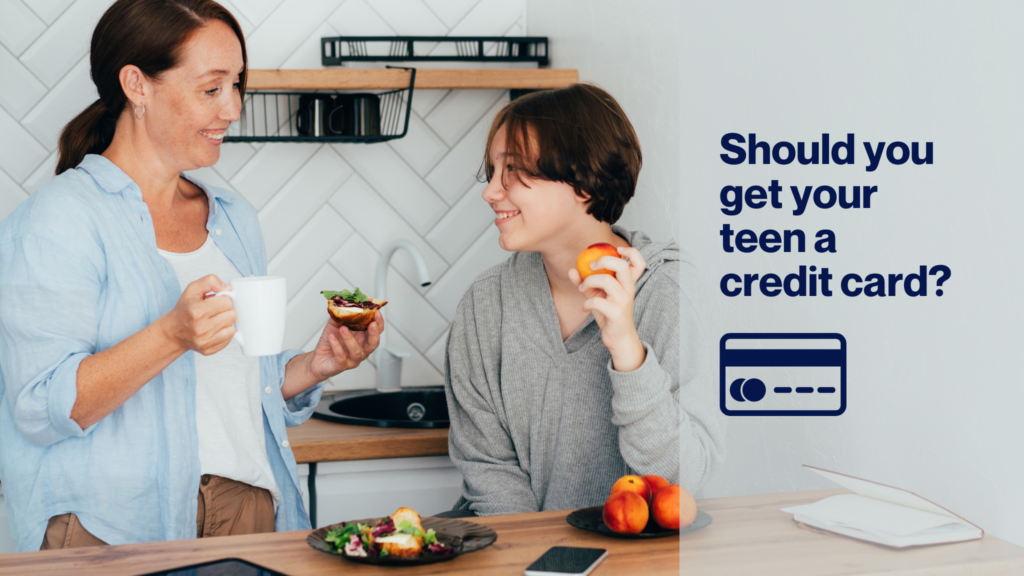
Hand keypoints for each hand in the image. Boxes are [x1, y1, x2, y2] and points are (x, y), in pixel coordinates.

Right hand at [162, 275, 236, 355]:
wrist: (173, 332)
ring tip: (214, 321)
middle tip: (214, 312)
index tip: (215, 302)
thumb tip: (227, 288)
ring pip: (232, 328)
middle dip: (225, 311)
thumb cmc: (184, 310)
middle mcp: (201, 328)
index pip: (227, 302)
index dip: (222, 300)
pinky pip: (229, 339)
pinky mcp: (208, 350)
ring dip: (226, 323)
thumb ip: (210, 281)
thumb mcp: (192, 289)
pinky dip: (224, 334)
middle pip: (232, 315)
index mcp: (197, 311)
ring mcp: (205, 341)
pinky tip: (214, 330)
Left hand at [307, 311, 383, 381]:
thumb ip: (343, 313)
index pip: (376, 331)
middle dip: (374, 333)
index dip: (379, 322)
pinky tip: (332, 338)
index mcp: (363, 338)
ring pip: (356, 351)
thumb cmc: (330, 340)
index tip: (377, 312)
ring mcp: (352, 359)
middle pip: (373, 344)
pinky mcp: (341, 365)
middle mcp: (361, 350)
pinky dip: (337, 346)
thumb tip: (348, 301)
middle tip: (371, 323)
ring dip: (350, 339)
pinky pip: (341, 357)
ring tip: (343, 328)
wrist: (318, 358)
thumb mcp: (336, 323)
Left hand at [568, 247, 647, 371]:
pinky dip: (586, 303)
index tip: (617, 250)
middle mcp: (628, 289)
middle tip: (591, 266)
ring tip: (583, 289)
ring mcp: (623, 301)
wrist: (619, 338)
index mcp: (628, 283)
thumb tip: (572, 270)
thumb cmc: (610, 314)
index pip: (639, 262)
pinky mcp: (616, 313)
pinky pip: (598, 301)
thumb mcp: (598, 295)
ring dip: (588, 282)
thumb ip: (586, 282)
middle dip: (603, 261)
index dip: (631, 252)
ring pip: (606, 281)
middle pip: (621, 266)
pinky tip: (585, 308)